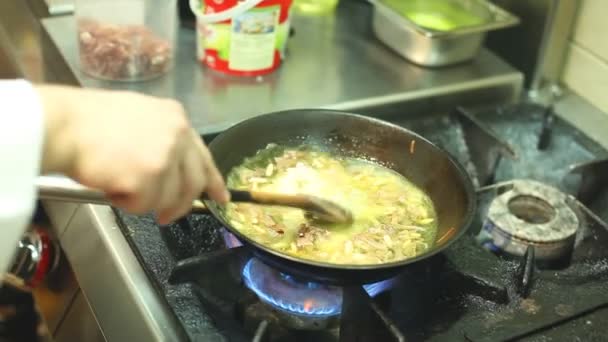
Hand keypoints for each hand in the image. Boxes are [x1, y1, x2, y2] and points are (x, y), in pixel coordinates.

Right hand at [36, 85, 228, 223]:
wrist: (61, 125)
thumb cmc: (88, 122)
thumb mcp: (138, 117)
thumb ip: (162, 139)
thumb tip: (174, 170)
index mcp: (176, 117)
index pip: (203, 156)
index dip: (213, 181)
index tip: (220, 197)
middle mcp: (177, 135)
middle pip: (193, 184)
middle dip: (181, 205)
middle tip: (167, 217)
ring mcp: (165, 156)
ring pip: (168, 198)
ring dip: (143, 201)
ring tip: (118, 183)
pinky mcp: (149, 177)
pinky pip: (143, 206)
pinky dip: (125, 203)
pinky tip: (110, 184)